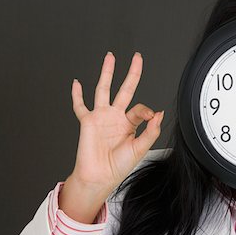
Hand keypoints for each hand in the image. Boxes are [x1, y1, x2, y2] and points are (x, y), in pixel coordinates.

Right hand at [59, 52, 163, 222]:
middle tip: (136, 58)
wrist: (100, 176)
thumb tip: (159, 113)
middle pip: (125, 89)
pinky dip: (76, 95)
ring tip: (110, 58)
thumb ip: (151, 130)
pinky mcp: (87, 121)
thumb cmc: (119, 166)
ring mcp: (101, 117)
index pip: (139, 107)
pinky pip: (80, 105)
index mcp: (130, 123)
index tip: (151, 116)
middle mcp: (116, 117)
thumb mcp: (140, 148)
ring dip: (107, 73)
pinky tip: (76, 83)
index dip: (146, 109)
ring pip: (103, 89)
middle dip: (131, 73)